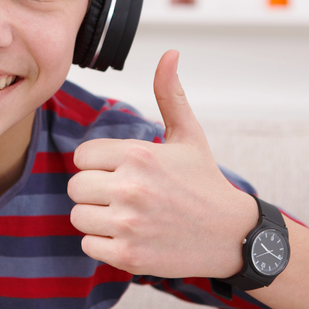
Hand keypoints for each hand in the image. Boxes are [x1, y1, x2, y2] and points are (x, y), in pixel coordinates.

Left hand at [68, 50, 256, 278]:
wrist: (233, 236)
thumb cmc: (205, 183)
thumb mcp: (189, 136)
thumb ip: (170, 95)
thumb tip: (169, 53)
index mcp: (138, 155)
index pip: (82, 156)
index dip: (98, 164)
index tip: (120, 171)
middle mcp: (130, 188)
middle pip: (75, 187)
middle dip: (94, 191)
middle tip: (121, 196)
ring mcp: (129, 224)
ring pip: (78, 216)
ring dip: (96, 218)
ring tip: (125, 216)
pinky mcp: (128, 255)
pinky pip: (88, 245)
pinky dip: (103, 244)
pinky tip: (128, 237)